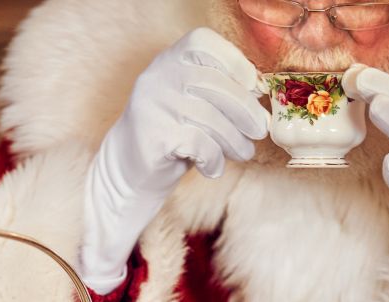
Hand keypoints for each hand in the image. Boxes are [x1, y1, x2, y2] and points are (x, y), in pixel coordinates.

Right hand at [79, 27, 269, 293]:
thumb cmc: (171, 136)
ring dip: (234, 140)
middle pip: (214, 85)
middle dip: (244, 110)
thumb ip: (219, 93)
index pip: (203, 43)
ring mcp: (153, 105)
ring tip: (243, 154)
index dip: (234, 60)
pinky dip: (213, 159)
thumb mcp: (193, 106)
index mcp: (168, 60)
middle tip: (260, 132)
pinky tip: (213, 169)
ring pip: (210, 118)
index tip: (253, 86)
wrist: (129, 172)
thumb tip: (259, 96)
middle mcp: (157, 77)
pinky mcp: (154, 136)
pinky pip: (199, 144)